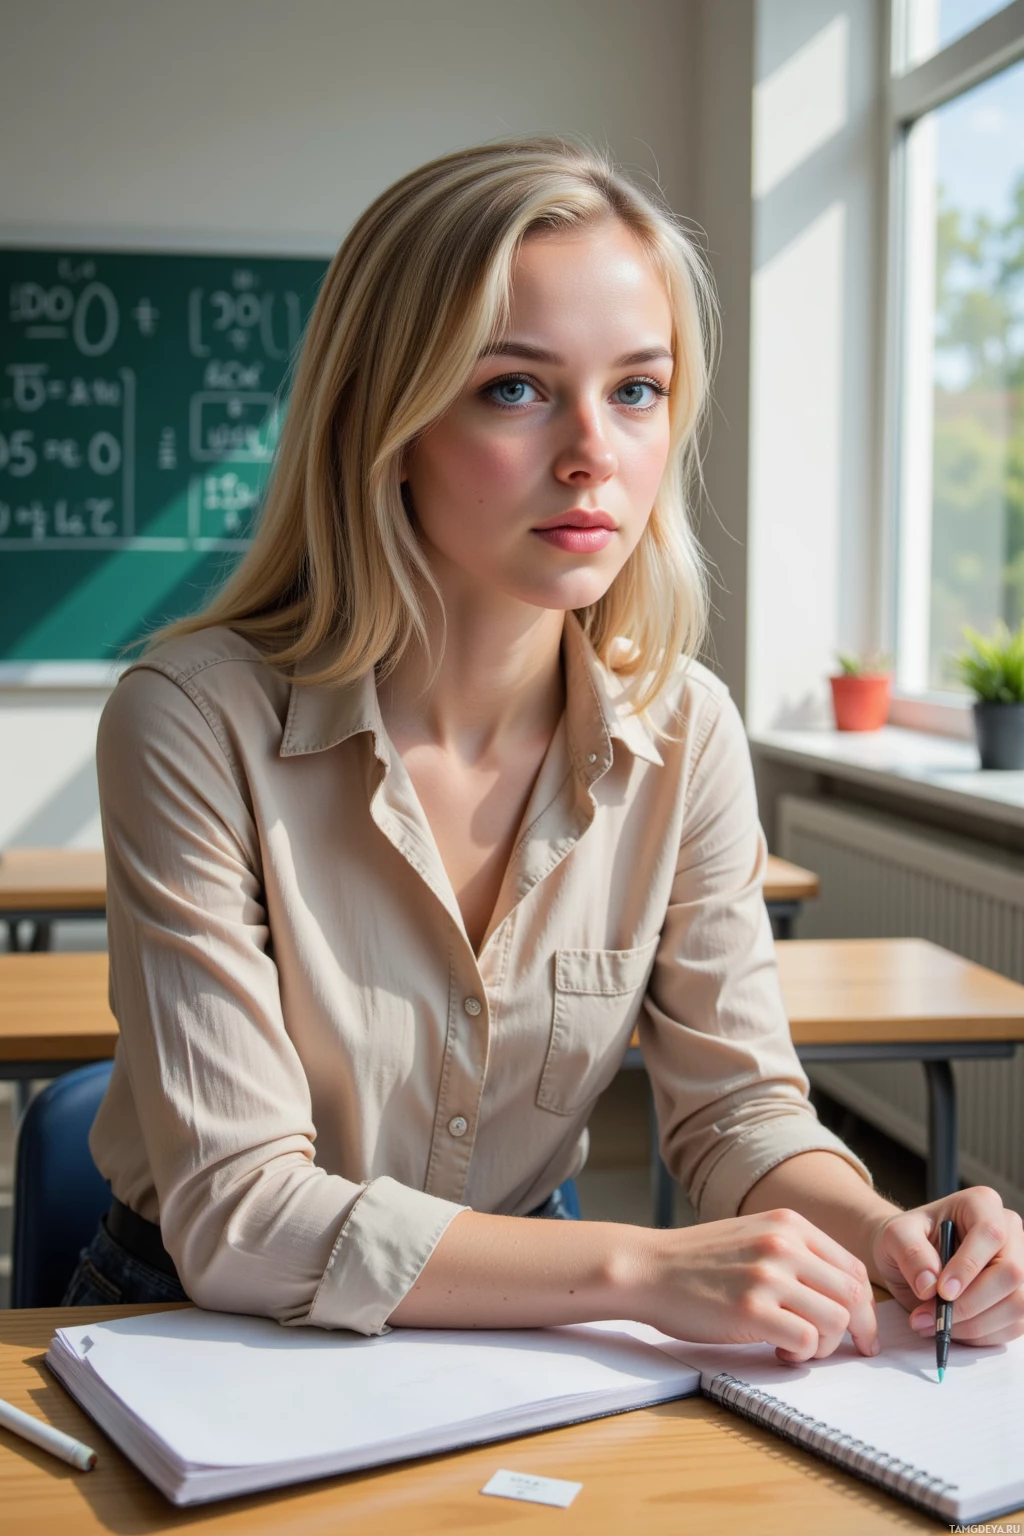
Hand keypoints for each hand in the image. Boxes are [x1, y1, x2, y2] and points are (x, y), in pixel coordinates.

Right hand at [639, 1206, 878, 1362]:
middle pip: (853, 1295)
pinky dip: (800, 1354)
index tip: (862, 1329)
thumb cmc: (697, 1261)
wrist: (647, 1268)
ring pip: (835, 1321)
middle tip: (851, 1351)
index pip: (852, 1267)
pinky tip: (778, 1349)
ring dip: (824, 1345)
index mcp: (788, 1223)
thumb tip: (840, 1296)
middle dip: (859, 1330)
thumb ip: (794, 1255)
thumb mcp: (752, 1237)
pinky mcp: (751, 1310)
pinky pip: (805, 1341)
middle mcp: (783, 1244)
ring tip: (797, 1346)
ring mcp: (767, 1276)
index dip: (866, 1305)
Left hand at [868, 1186, 1023, 1345]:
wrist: (912, 1257)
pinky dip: (980, 1335)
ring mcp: (1018, 1265)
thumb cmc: (907, 1239)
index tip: (942, 1291)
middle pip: (1011, 1273)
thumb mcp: (895, 1236)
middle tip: (931, 1317)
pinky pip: (1013, 1325)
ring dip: (974, 1325)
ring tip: (934, 1325)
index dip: (969, 1266)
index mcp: (981, 1204)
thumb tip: (929, 1286)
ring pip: (1016, 1305)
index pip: (990, 1234)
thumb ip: (910, 1253)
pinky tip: (952, 1328)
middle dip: (970, 1304)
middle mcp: (1009, 1232)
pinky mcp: (1017, 1297)